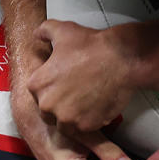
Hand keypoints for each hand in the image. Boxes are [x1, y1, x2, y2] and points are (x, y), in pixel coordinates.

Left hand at [29, 19, 136, 133]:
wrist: (121, 59)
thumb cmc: (92, 45)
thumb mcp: (63, 30)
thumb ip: (44, 31)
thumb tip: (37, 34)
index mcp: (37, 84)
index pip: (38, 93)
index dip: (52, 89)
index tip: (64, 84)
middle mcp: (47, 104)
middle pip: (48, 112)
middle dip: (59, 106)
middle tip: (75, 94)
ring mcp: (67, 118)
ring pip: (65, 124)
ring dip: (73, 116)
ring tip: (86, 102)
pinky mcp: (86, 126)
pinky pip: (83, 129)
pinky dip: (89, 121)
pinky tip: (97, 106)